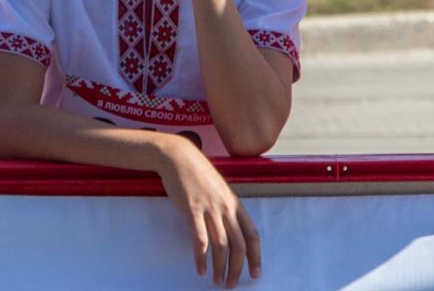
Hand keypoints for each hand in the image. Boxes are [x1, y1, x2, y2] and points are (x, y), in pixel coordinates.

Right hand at [157, 139, 260, 287]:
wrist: (177, 156)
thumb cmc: (196, 172)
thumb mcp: (218, 188)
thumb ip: (225, 207)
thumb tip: (230, 228)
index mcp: (234, 203)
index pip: (252, 235)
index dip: (256, 257)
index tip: (255, 274)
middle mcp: (225, 208)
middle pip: (239, 245)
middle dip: (237, 268)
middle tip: (231, 284)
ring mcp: (209, 209)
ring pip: (221, 246)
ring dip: (220, 267)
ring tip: (217, 281)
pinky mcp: (191, 210)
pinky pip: (199, 239)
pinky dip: (200, 257)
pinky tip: (200, 268)